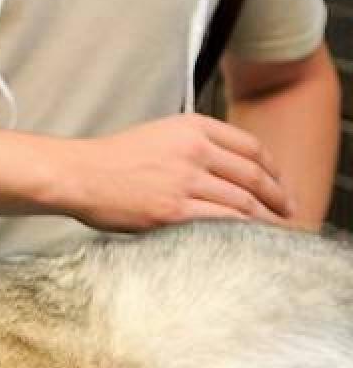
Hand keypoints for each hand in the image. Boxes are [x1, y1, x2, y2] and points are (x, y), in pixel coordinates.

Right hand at [56, 114, 294, 230]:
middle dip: (279, 197)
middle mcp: (195, 150)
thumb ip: (193, 145)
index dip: (274, 169)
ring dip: (266, 218)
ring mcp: (185, 181)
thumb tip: (224, 171)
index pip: (251, 147)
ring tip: (277, 231)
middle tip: (290, 211)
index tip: (281, 185)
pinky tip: (250, 239)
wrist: (77, 174)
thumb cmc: (110, 160)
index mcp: (193, 127)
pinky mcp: (173, 211)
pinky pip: (221, 221)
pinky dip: (242, 231)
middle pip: (254, 175)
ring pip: (243, 201)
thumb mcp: (158, 135)